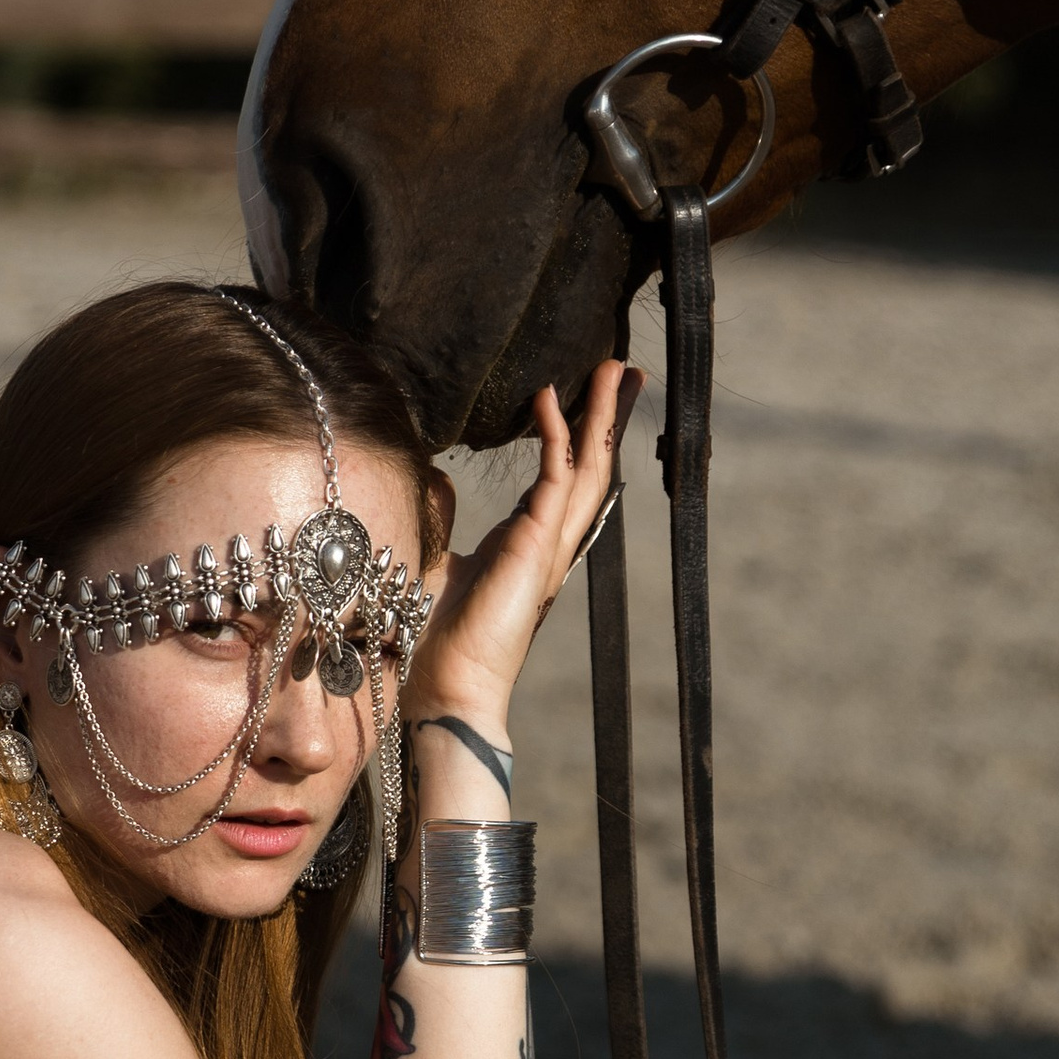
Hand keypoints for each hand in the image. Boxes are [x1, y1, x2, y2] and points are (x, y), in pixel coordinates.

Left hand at [407, 363, 643, 732]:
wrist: (446, 689)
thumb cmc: (436, 641)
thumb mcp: (437, 561)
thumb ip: (442, 519)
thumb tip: (433, 479)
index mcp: (528, 545)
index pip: (564, 477)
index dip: (578, 433)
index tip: (583, 393)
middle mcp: (548, 544)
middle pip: (593, 466)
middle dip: (609, 415)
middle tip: (624, 370)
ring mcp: (548, 546)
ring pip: (588, 467)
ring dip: (600, 416)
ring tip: (613, 369)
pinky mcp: (533, 547)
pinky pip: (553, 478)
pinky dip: (555, 436)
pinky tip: (549, 399)